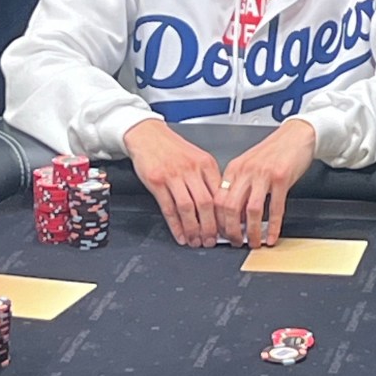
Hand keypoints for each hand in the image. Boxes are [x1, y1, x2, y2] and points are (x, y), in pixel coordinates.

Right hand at [123, 120, 221, 247]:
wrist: (148, 135)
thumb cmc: (173, 149)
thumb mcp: (196, 158)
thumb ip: (208, 179)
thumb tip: (220, 206)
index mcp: (206, 163)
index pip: (220, 194)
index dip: (224, 215)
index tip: (226, 229)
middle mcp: (191, 169)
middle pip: (206, 203)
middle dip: (210, 227)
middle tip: (212, 240)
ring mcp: (173, 175)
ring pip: (187, 208)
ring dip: (193, 229)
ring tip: (196, 241)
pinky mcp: (156, 181)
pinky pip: (168, 208)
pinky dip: (176, 226)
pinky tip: (180, 235)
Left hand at [214, 120, 315, 248]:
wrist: (296, 135)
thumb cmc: (274, 151)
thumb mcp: (250, 165)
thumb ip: (240, 186)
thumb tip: (234, 215)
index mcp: (234, 168)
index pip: (218, 199)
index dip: (218, 220)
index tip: (222, 233)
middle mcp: (246, 171)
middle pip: (230, 207)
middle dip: (231, 230)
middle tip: (235, 242)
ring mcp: (263, 174)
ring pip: (251, 210)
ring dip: (252, 232)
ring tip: (254, 242)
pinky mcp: (281, 178)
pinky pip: (275, 208)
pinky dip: (273, 226)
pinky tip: (272, 236)